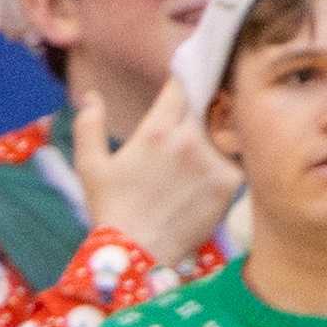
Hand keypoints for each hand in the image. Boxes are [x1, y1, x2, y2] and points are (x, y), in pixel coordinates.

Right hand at [73, 81, 237, 269]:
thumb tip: (92, 96)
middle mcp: (188, 140)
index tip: (189, 73)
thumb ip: (89, 124)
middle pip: (209, 102)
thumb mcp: (89, 165)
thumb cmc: (110, 208)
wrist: (138, 253)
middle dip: (207, 98)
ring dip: (220, 129)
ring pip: (225, 129)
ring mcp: (214, 161)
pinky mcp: (231, 182)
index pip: (181, 87)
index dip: (186, 77)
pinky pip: (236, 158)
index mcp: (155, 131)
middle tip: (207, 100)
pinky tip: (216, 167)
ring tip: (211, 140)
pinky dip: (228, 157)